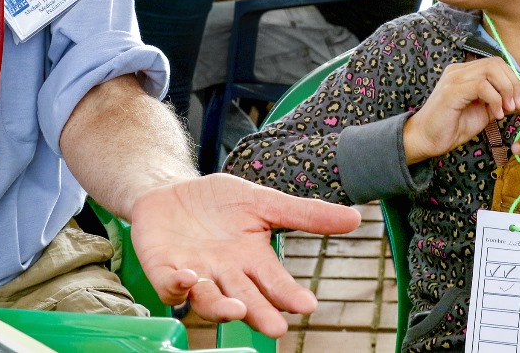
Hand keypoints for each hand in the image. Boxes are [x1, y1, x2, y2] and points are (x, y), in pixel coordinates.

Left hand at [128, 173, 360, 335]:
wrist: (170, 191)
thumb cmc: (218, 202)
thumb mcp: (262, 201)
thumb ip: (303, 214)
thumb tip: (356, 218)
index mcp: (252, 259)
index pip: (274, 281)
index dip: (289, 294)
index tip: (308, 305)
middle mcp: (226, 274)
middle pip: (246, 299)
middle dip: (260, 314)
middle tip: (276, 328)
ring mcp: (195, 274)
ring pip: (210, 299)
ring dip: (222, 307)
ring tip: (236, 310)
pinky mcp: (164, 270)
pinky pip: (170, 285)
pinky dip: (177, 285)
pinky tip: (187, 277)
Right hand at [403, 57, 519, 164]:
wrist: (428, 139)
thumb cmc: (454, 126)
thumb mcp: (488, 112)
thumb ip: (507, 101)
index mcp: (467, 72)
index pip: (498, 64)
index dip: (517, 79)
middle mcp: (459, 70)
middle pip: (497, 63)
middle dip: (513, 84)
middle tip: (516, 106)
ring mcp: (454, 78)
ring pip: (491, 71)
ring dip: (506, 91)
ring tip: (506, 110)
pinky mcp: (452, 90)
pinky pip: (482, 86)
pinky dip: (495, 100)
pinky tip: (495, 114)